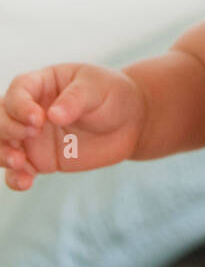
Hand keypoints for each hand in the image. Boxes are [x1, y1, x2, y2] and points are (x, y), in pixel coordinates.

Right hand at [0, 64, 146, 187]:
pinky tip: (26, 182)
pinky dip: (15, 178)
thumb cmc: (112, 95)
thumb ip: (75, 99)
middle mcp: (30, 110)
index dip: (20, 105)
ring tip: (21, 163)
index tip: (38, 119)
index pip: (18, 91)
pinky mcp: (39, 160)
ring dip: (3, 155)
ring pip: (2, 145)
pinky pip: (17, 171)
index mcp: (42, 84)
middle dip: (7, 128)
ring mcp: (32, 137)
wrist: (130, 122)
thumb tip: (52, 115)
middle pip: (1, 117)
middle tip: (32, 135)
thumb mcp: (98, 89)